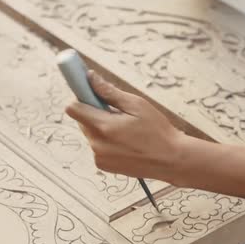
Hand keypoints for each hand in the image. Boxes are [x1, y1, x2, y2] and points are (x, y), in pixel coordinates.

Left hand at [65, 71, 185, 181]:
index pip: (73, 109)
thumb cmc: (157, 131)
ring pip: (89, 133)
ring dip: (100, 126)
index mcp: (104, 127)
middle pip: (81, 120)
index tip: (89, 91)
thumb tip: (91, 78)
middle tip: (116, 111)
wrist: (171, 159)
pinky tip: (124, 140)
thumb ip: (110, 92)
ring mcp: (99, 157)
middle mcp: (97, 144)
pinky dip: (105, 140)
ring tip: (124, 128)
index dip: (81, 96)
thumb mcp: (137, 105)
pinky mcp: (103, 165)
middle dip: (94, 111)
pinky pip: (96, 145)